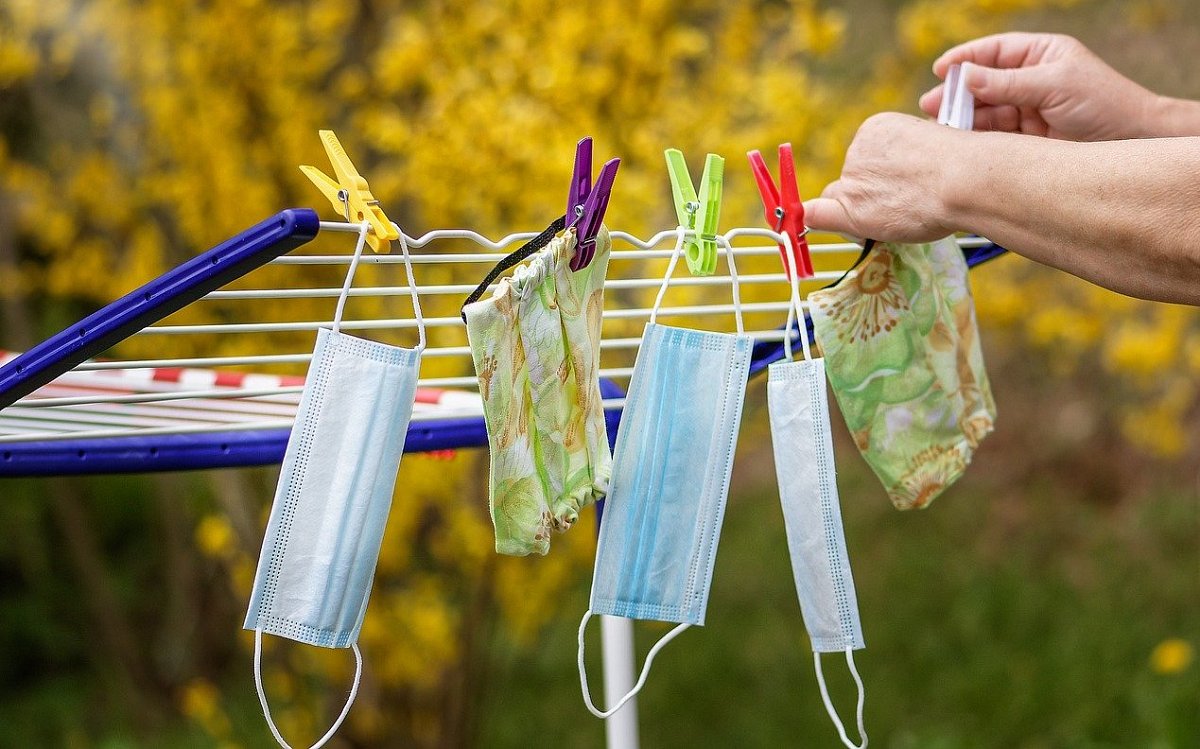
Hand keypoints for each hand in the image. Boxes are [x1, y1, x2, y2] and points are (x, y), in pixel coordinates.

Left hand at [803, 113, 963, 242]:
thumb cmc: (963, 166)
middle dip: (868, 193)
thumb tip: (903, 174)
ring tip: (904, 212)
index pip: (866, 159)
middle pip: (852, 179)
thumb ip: (907, 158)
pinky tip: (804, 224)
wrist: (964, 178)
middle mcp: (858, 149)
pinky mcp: (850, 204)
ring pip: (844, 199)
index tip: (902, 184)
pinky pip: (818, 213)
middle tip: (906, 203)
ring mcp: (852, 177)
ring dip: (862, 211)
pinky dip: (813, 218)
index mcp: (878, 128)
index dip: (880, 176)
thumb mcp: (932, 144)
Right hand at [918, 33, 1158, 140]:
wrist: (1131, 141)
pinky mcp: (1025, 138)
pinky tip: (959, 142)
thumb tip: (965, 76)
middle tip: (930, 104)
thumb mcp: (1053, 85)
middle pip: (983, 83)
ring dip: (962, 118)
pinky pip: (993, 135)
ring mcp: (1026, 109)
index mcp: (1040, 55)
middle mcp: (1030, 80)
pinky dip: (975, 138)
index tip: (940, 69)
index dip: (965, 59)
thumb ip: (1007, 83)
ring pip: (984, 111)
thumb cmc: (1103, 103)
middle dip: (956, 93)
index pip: (995, 52)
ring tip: (939, 127)